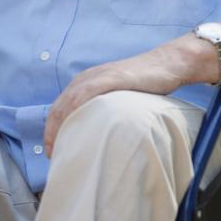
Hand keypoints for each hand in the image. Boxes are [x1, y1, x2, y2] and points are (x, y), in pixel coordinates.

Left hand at [42, 52, 184, 156]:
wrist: (168, 65)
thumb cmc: (147, 84)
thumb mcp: (120, 97)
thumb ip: (106, 110)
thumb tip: (100, 135)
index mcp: (85, 82)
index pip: (60, 108)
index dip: (52, 130)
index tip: (53, 150)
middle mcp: (86, 78)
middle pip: (58, 108)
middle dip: (52, 132)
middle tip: (52, 155)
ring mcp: (96, 77)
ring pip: (67, 103)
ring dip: (59, 127)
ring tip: (59, 148)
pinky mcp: (109, 78)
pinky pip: (84, 95)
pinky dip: (74, 112)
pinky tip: (72, 127)